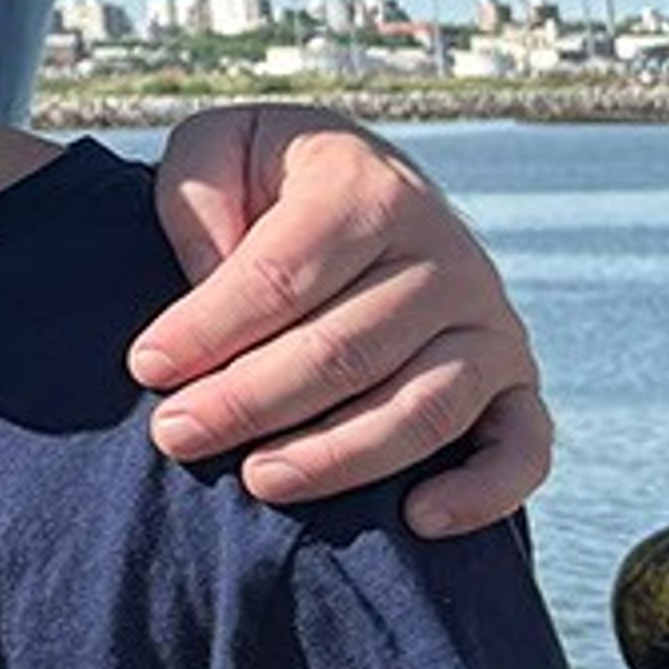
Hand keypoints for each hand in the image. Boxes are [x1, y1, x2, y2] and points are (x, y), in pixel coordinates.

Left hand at [130, 104, 551, 536]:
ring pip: (420, 407)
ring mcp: (491, 323)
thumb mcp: (219, 149)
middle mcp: (445, 256)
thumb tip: (205, 288)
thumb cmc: (269, 179)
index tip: (146, 367)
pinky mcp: (516, 381)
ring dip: (337, 456)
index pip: (281, 276)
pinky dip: (481, 492)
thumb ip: (198, 199)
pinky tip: (415, 520)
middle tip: (176, 436)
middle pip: (343, 350)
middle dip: (249, 402)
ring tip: (258, 481)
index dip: (209, 328)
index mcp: (365, 188)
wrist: (364, 182)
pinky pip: (522, 447)